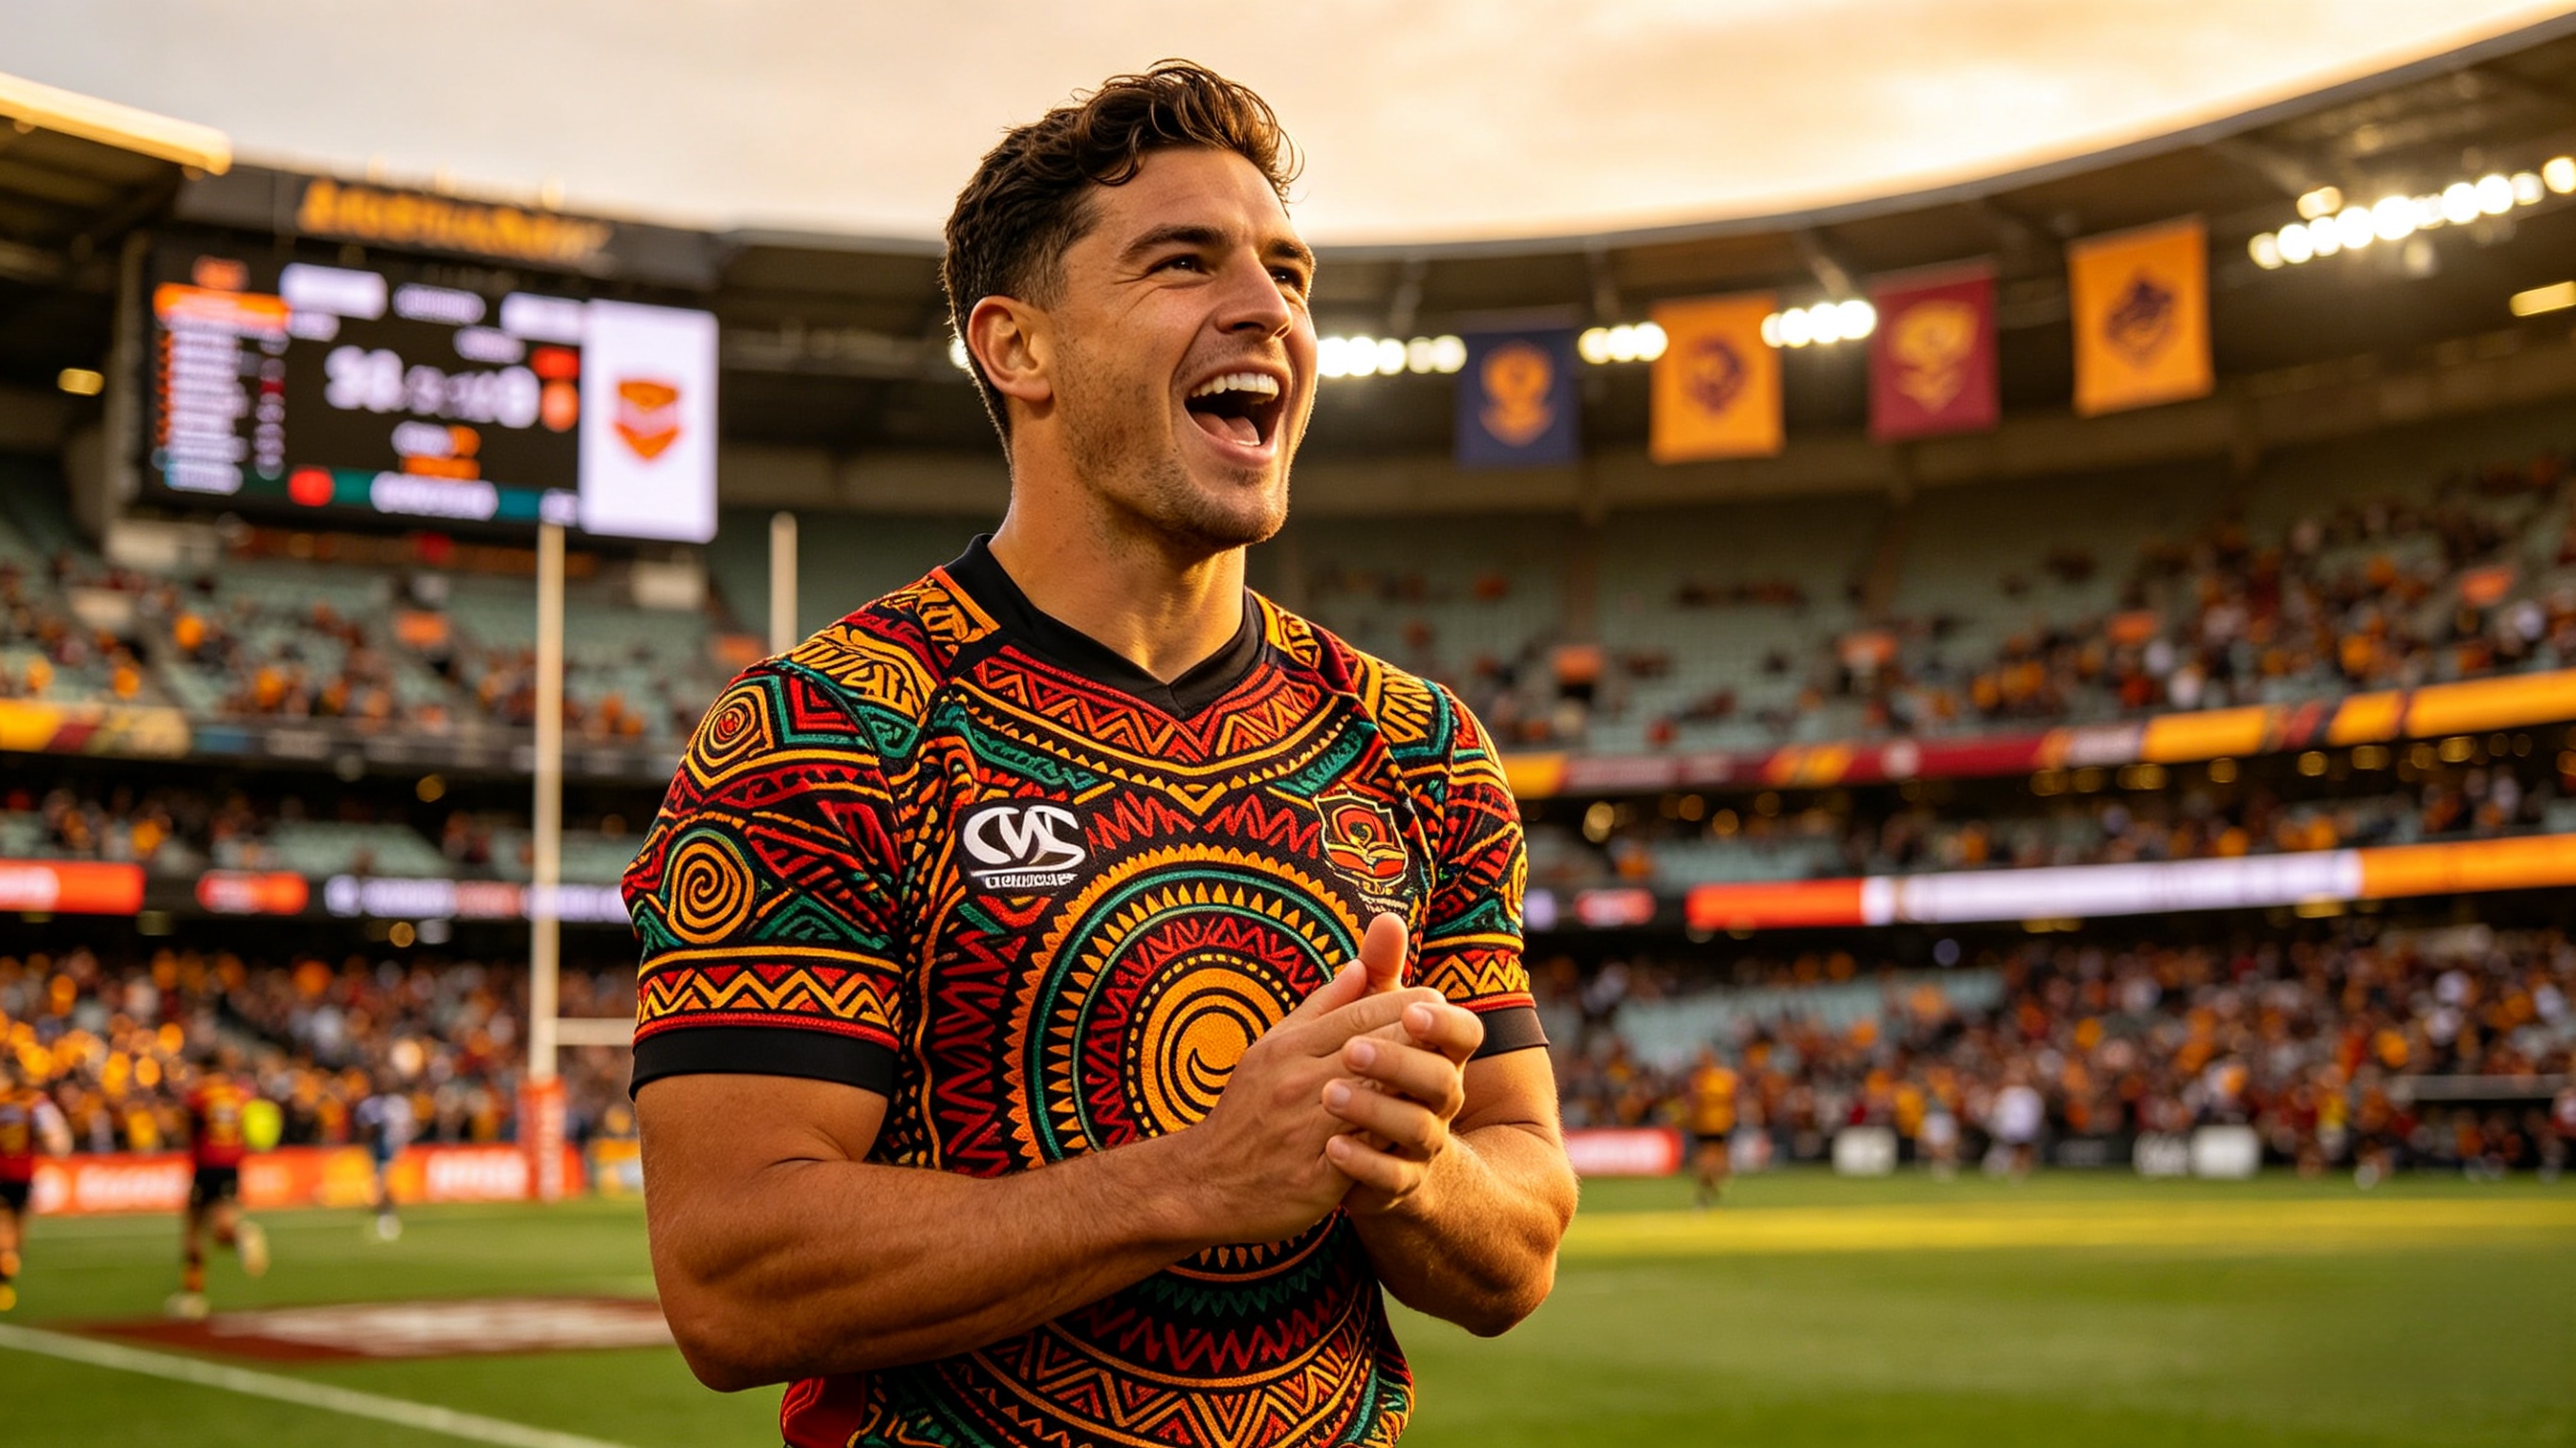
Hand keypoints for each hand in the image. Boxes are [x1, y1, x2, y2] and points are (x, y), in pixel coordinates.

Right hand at [1176, 951, 1448, 1244]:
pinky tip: (1419, 1131)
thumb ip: (1320, 1008)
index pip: (1361, 1013)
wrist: (1205, 1182)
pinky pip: (1367, 1153)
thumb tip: (1360, 967)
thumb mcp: (1272, 1048)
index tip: (1436, 1000)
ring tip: (1444, 1080)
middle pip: (1378, 1049)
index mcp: (1289, 1048)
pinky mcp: (1315, 1178)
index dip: (1407, 1004)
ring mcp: (1306, 1131)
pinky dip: (1394, 1139)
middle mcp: (1298, 1083)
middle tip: (1452, 1034)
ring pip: (1379, 1099)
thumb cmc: (1246, 1110)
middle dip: (1421, 1039)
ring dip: (1415, 1088)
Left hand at [1321, 916, 1484, 1214]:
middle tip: (1352, 1049)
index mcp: (1439, 1057)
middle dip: (1400, 1062)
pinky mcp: (1398, 1185)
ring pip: (1417, 1130)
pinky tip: (1331, 1147)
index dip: (1446, 1024)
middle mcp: (1440, 1102)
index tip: (1414, 1010)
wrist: (1375, 1160)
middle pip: (1441, 1081)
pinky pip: (1389, 1178)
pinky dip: (1363, 1163)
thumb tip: (1387, 919)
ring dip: (1374, 1110)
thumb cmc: (1377, 1078)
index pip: (1466, 1036)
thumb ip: (1381, 978)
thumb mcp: (1375, 1028)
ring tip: (1329, 1094)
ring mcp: (1423, 1146)